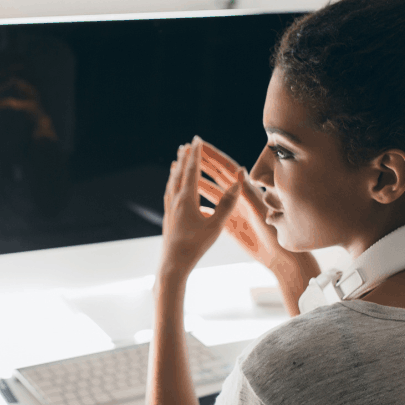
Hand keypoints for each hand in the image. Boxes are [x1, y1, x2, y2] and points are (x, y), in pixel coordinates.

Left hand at [159, 137, 242, 281]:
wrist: (173, 264)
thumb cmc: (196, 246)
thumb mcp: (215, 226)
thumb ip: (226, 204)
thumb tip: (237, 183)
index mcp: (187, 199)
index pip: (192, 171)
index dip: (196, 154)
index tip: (197, 140)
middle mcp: (175, 201)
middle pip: (180, 173)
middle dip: (185, 158)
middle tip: (187, 144)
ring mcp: (169, 209)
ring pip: (172, 183)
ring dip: (177, 170)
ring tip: (177, 161)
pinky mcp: (167, 218)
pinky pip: (169, 195)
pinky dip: (172, 185)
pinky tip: (173, 189)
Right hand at [197, 140, 284, 270]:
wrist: (278, 256)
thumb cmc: (274, 233)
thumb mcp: (260, 211)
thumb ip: (249, 192)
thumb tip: (240, 169)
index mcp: (247, 191)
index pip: (227, 168)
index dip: (213, 156)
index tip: (200, 145)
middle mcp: (239, 197)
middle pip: (217, 176)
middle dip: (203, 163)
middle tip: (187, 152)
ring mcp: (233, 210)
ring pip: (212, 193)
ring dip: (199, 183)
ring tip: (183, 175)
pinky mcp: (230, 225)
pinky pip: (212, 213)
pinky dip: (201, 207)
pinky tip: (189, 205)